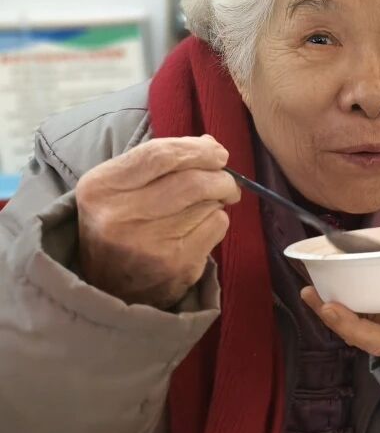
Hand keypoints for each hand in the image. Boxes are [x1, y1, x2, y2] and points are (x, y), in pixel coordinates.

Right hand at [77, 135, 238, 307]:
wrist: (111, 287)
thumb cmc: (120, 225)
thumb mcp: (119, 187)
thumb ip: (161, 161)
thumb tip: (211, 144)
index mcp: (100, 187)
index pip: (160, 155)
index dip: (198, 149)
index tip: (217, 153)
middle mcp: (120, 216)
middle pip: (192, 181)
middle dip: (220, 176)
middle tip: (226, 180)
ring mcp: (149, 244)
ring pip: (209, 203)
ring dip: (218, 199)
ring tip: (207, 205)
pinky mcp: (176, 265)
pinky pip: (217, 226)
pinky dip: (217, 220)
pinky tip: (200, 228)